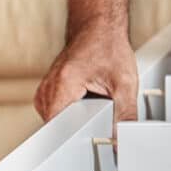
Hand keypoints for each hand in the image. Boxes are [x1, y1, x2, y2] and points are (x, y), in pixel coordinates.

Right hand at [34, 22, 137, 138]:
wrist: (98, 28)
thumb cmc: (109, 48)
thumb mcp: (124, 84)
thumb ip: (124, 116)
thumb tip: (122, 141)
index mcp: (62, 86)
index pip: (60, 131)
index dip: (80, 139)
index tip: (93, 138)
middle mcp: (48, 89)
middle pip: (61, 128)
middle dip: (84, 129)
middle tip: (101, 112)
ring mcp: (45, 92)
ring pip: (61, 123)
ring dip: (80, 120)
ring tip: (96, 102)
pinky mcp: (49, 93)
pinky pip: (60, 114)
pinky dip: (76, 112)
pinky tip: (89, 100)